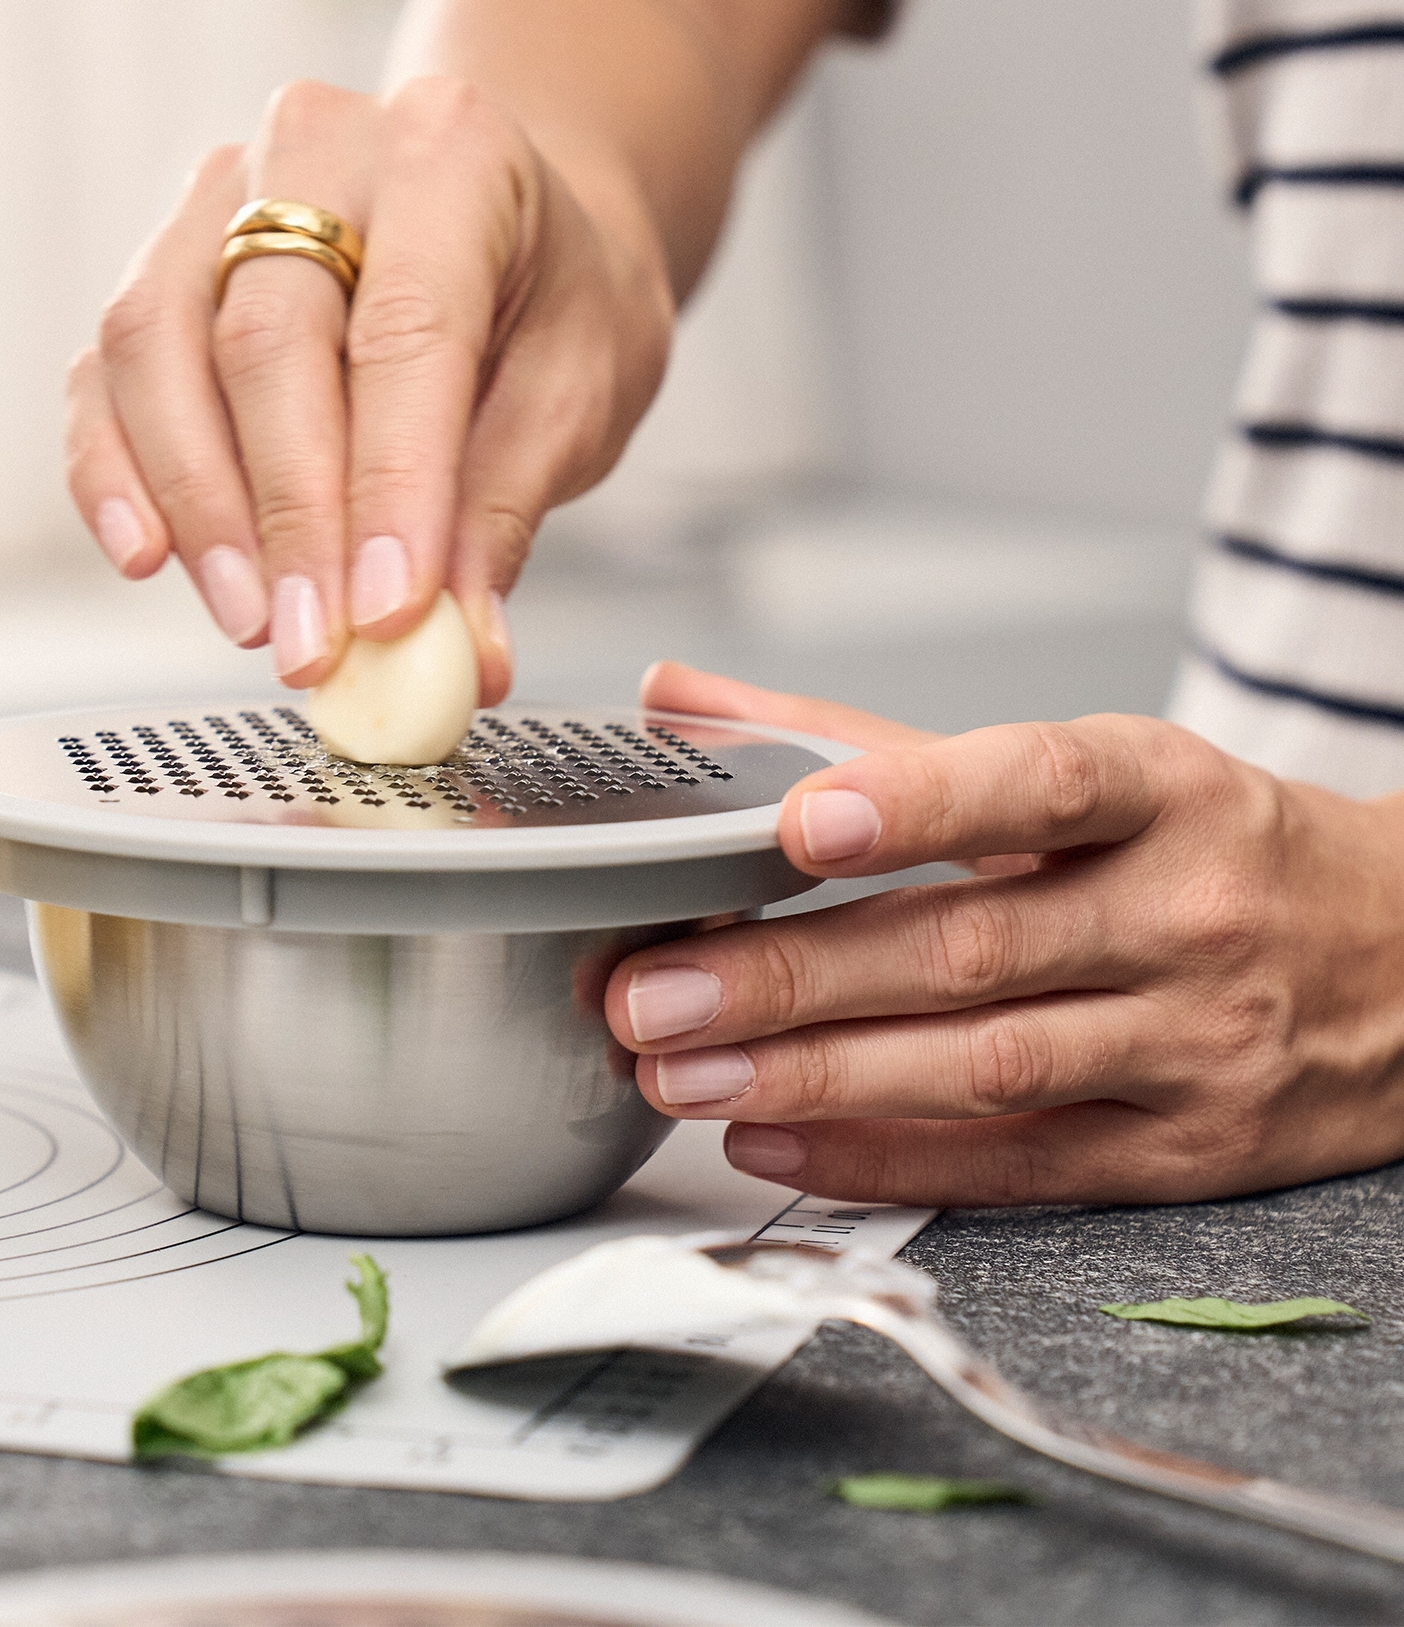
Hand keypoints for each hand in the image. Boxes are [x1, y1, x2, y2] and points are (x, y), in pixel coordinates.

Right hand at [62, 76, 672, 698]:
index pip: (406, 328)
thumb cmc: (552, 291)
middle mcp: (319, 145)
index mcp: (453, 152)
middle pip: (266, 338)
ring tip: (251, 618)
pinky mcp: (159, 263)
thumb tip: (458, 645)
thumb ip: (507, 508)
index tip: (389, 609)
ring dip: (196, 506)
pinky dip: (115, 474)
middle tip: (313, 640)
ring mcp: (219, 194)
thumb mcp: (580, 387)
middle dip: (286, 516)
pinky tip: (149, 555)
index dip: (391, 483)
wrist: (514, 221)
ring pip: (157, 345)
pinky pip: (106, 371)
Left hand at [606, 661, 1403, 1204]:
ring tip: (681, 1074)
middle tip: (651, 993)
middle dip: (794, 977)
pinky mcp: (1184, 1156)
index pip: (1039, 784)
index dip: (918, 800)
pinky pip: (1019, 1166)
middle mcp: (1185, 916)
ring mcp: (1193, 1045)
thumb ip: (869, 739)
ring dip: (817, 1079)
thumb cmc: (1211, 847)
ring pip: (986, 1068)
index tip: (803, 821)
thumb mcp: (1081, 768)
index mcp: (1162, 791)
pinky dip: (886, 1160)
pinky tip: (773, 1143)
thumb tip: (685, 696)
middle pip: (973, 949)